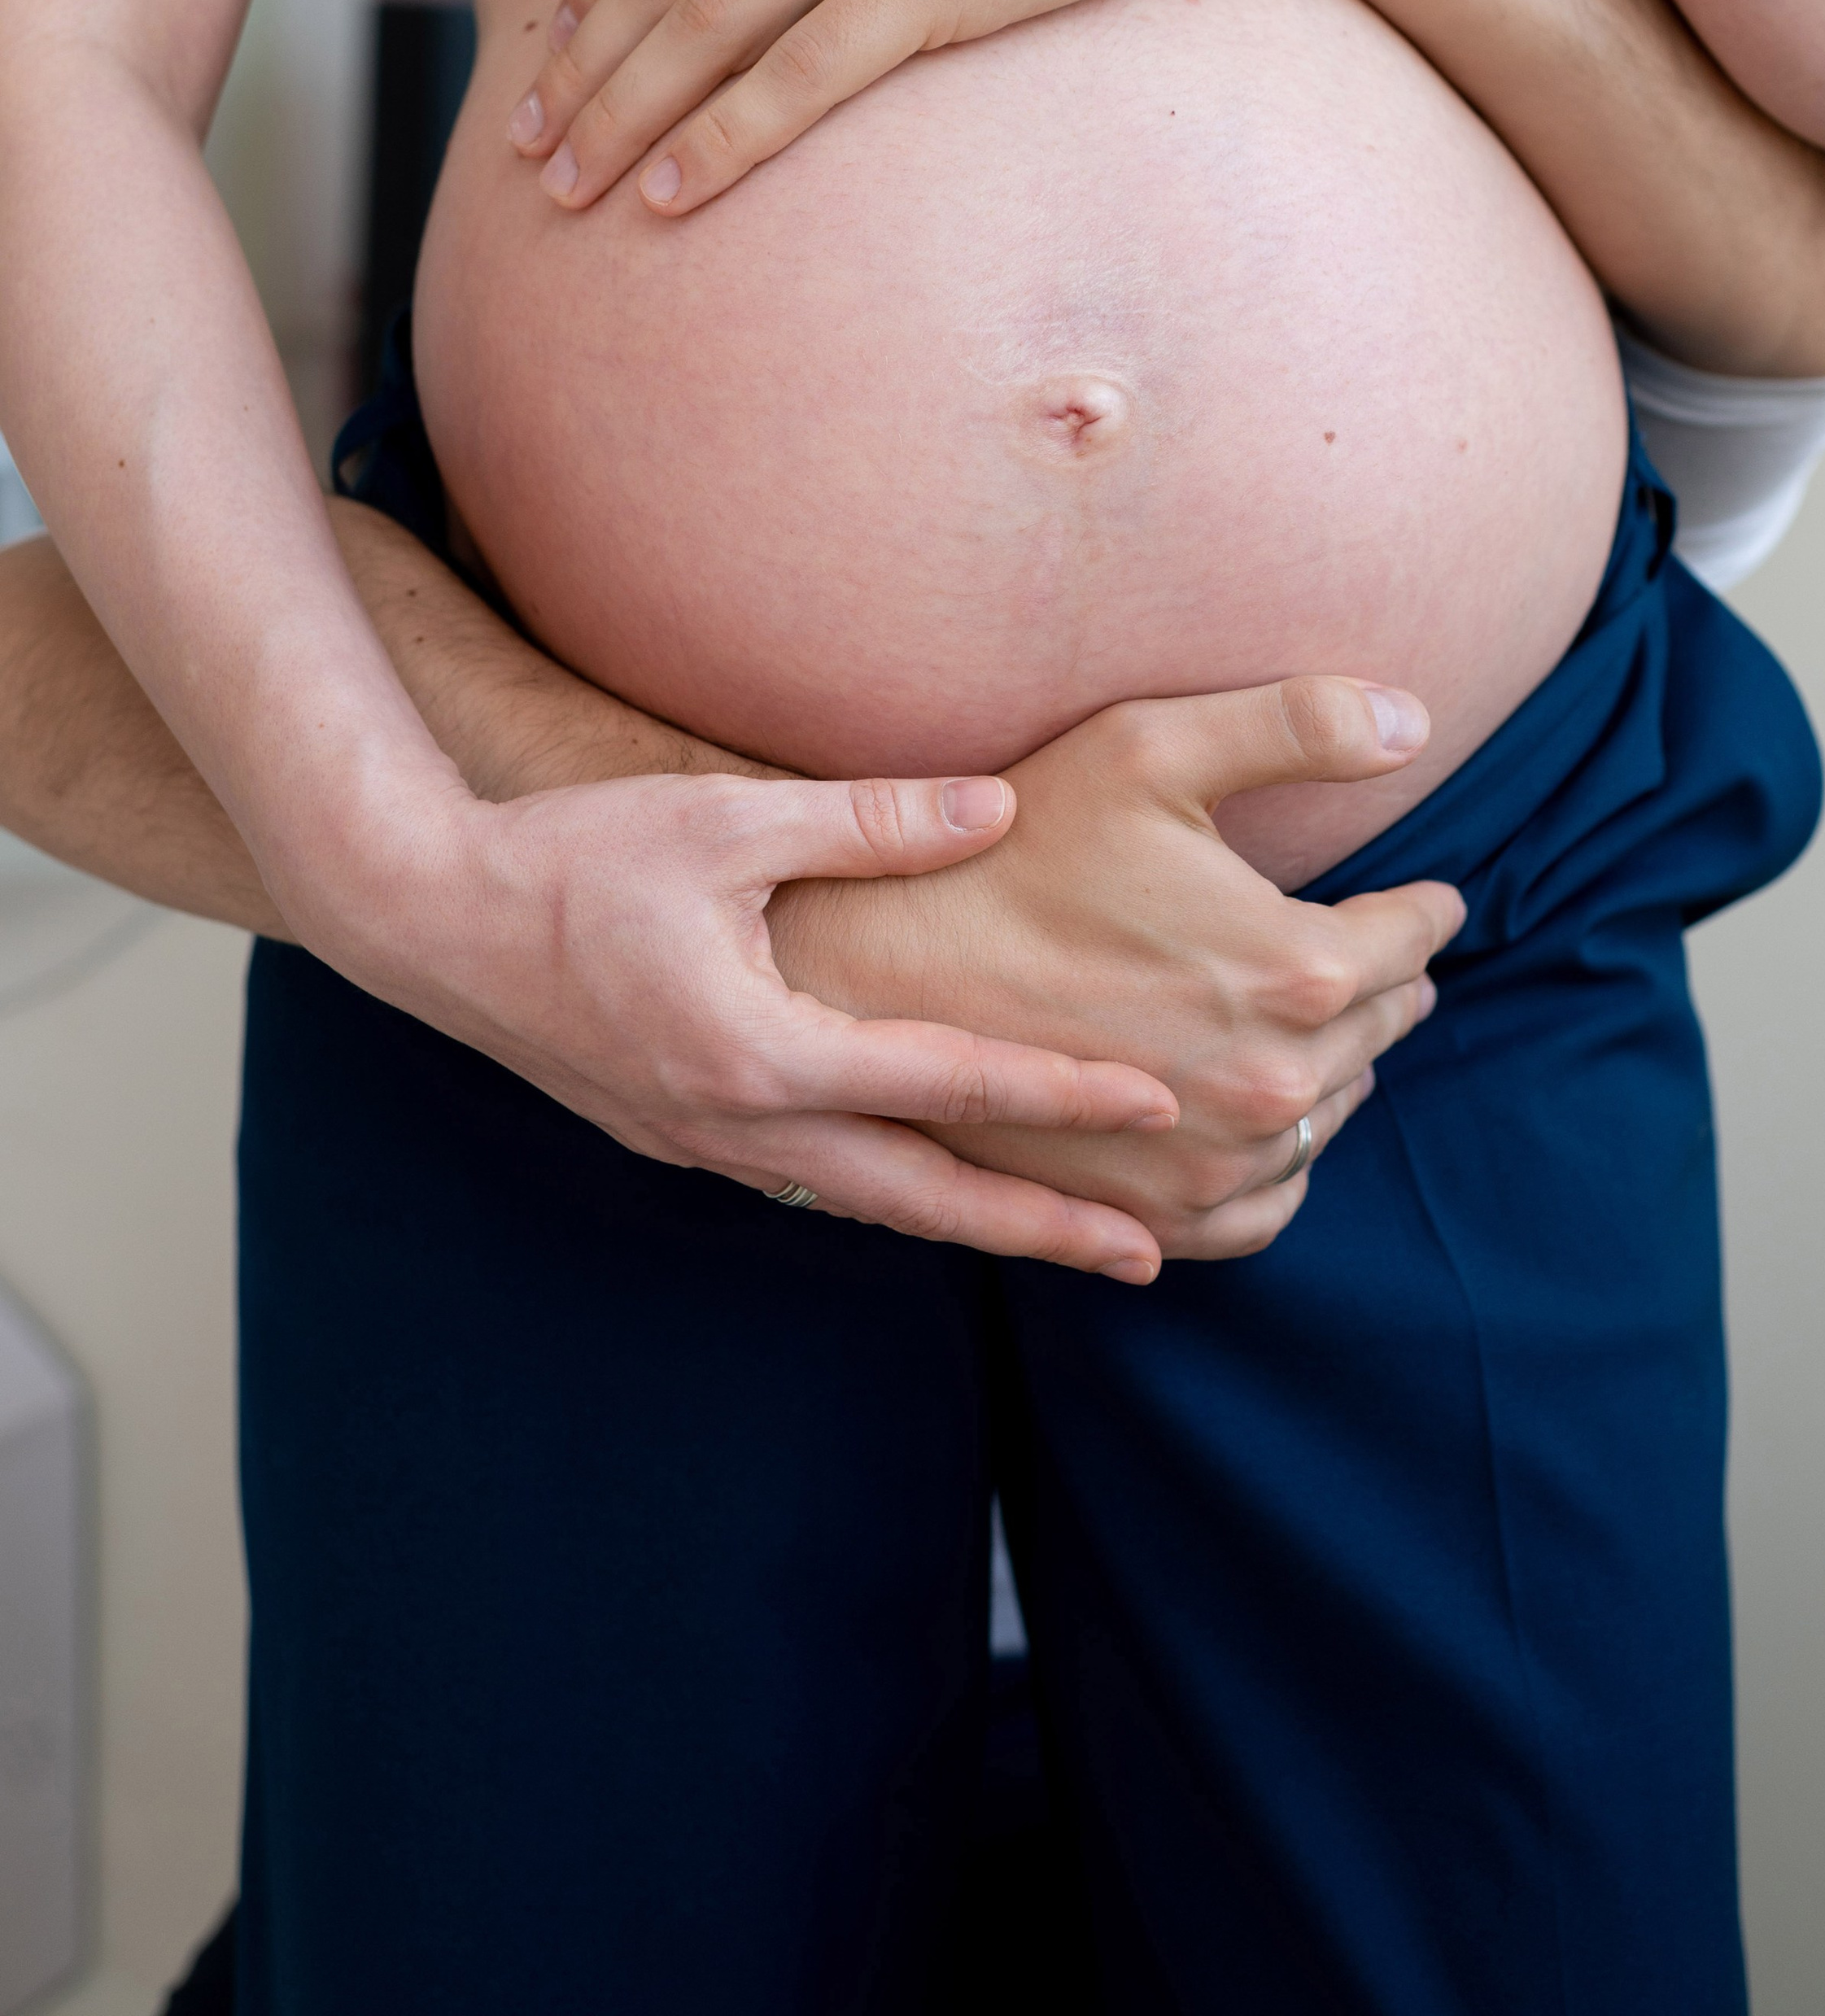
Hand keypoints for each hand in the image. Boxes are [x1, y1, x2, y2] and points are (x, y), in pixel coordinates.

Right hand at [310, 765, 1182, 1282]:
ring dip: (969, 1224)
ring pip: (865, 1203)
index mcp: (758, 1052)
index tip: (1159, 1108)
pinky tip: (934, 1186)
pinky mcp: (675, 1135)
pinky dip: (887, 1193)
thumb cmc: (569, 855)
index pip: (943, 1085)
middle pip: (920, 1198)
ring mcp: (702, 1143)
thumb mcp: (722, 818)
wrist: (423, 917)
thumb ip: (867, 821)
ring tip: (1067, 1240)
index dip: (1060, 1097)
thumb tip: (997, 809)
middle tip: (1148, 1256)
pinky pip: (808, 1182)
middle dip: (1038, 1230)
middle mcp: (737, 1124)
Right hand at [771, 674, 1461, 1261]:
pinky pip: (1267, 1205)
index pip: (1414, 940)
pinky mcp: (1158, 1217)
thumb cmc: (1013, 844)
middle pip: (1383, 1029)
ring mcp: (1215, 1166)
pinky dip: (1281, 1162)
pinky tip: (1264, 1116)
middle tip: (1388, 955)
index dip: (1422, 907)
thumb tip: (1417, 719)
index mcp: (1296, 970)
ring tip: (1327, 1024)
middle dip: (1389, 982)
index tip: (1427, 897)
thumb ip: (1301, 723)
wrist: (880, 967)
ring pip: (1331, 1114)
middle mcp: (1271, 1086)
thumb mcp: (1153, 746)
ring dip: (1340, 1067)